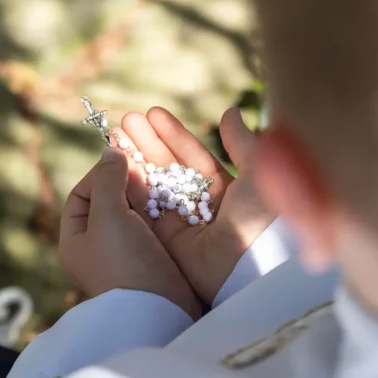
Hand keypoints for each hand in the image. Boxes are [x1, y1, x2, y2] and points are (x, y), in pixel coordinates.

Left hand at [59, 147, 202, 319]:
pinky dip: (158, 206)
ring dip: (144, 191)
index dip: (99, 173)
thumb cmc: (124, 263)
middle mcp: (97, 243)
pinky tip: (169, 196)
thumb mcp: (108, 216)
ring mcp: (126, 249)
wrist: (157, 310)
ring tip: (157, 177)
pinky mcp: (152, 253)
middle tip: (142, 167)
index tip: (122, 162)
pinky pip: (152, 221)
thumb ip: (107, 181)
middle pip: (108, 197)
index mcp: (75, 237)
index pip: (82, 193)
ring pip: (133, 208)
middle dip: (124, 180)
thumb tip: (111, 151)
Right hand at [116, 107, 273, 303]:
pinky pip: (146, 210)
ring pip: (154, 186)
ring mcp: (183, 224)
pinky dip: (131, 188)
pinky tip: (117, 164)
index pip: (193, 156)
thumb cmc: (262, 214)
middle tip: (127, 120)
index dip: (173, 134)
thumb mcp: (257, 170)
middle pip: (169, 169)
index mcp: (226, 190)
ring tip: (115, 135)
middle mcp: (202, 206)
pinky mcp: (167, 242)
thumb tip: (230, 112)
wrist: (255, 264)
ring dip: (134, 160)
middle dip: (147, 143)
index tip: (152, 114)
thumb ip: (240, 142)